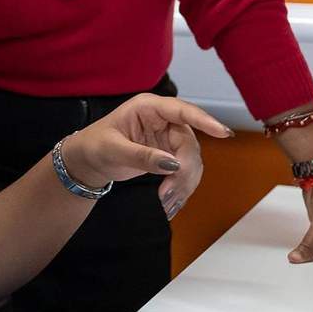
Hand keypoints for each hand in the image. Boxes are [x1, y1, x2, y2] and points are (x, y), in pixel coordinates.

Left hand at [66, 95, 230, 220]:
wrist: (88, 161)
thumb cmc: (94, 145)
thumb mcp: (114, 150)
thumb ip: (142, 156)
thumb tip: (171, 164)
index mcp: (148, 108)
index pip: (182, 111)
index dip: (205, 121)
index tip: (223, 133)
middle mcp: (163, 120)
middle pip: (189, 142)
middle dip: (184, 170)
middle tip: (168, 193)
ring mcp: (168, 137)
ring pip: (191, 160)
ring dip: (184, 183)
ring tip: (165, 203)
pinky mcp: (169, 154)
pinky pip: (185, 170)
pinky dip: (181, 188)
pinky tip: (170, 203)